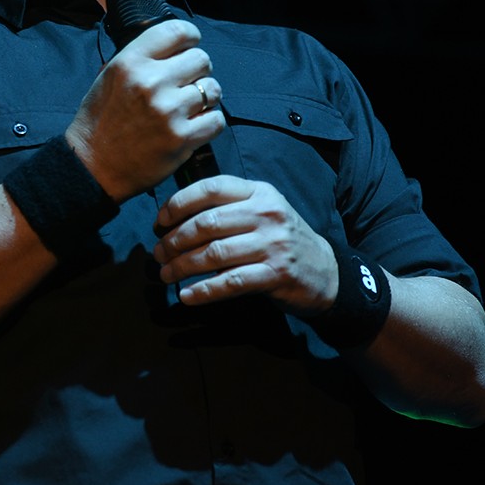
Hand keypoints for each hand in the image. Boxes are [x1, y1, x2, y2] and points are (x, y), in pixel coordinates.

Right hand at [65, 19, 223, 201]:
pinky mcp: (182, 138)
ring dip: (205, 97)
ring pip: (212, 89)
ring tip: (189, 106)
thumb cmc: (99, 121)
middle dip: (198, 70)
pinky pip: (217, 119)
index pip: (178, 31)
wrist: (92, 167)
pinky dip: (209, 122)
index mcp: (131, 62)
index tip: (190, 45)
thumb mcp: (109, 76)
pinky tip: (194, 125)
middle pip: (201, 59)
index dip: (190, 37)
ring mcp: (169, 111)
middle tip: (186, 83)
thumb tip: (173, 44)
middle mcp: (151, 82)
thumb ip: (140, 57)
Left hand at [152, 175, 337, 314]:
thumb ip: (228, 206)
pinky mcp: (276, 274)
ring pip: (214, 254)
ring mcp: (273, 244)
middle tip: (158, 253)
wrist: (326, 271)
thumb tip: (175, 214)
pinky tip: (186, 296)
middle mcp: (266, 214)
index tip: (160, 221)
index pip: (212, 188)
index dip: (179, 203)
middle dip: (175, 240)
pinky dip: (203, 290)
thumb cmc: (281, 239)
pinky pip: (230, 282)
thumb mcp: (262, 210)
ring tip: (166, 274)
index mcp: (259, 192)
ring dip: (183, 266)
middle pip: (208, 223)